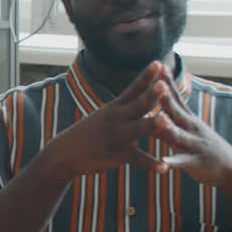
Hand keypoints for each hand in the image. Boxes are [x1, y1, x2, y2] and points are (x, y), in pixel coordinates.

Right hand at [44, 61, 168, 178]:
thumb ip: (126, 106)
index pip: (133, 88)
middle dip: (151, 95)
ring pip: (139, 129)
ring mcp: (117, 136)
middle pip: (138, 104)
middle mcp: (117, 119)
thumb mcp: (105, 115)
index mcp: (115, 107)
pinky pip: (137, 159)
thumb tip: (144, 93)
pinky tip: (164, 168)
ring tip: (166, 121)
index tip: (159, 63)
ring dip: (153, 124)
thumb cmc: (88, 133)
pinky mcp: (117, 155)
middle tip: (163, 86)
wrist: (65, 153)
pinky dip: (151, 164)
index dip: (146, 76)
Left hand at [152, 73, 231, 187]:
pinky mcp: (196, 163)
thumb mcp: (187, 130)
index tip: (159, 65)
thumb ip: (170, 120)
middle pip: (177, 111)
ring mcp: (194, 145)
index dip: (167, 83)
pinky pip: (182, 163)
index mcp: (188, 119)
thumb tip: (152, 106)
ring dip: (169, 127)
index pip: (176, 97)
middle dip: (167, 98)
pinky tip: (162, 162)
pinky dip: (172, 162)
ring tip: (159, 119)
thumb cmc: (202, 147)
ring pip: (179, 135)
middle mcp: (192, 128)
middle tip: (157, 83)